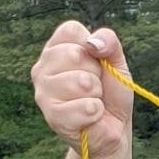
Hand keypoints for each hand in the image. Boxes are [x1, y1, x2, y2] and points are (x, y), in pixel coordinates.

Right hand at [31, 22, 133, 158]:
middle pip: (75, 54)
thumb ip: (109, 41)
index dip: (92, 47)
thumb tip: (92, 44)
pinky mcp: (52, 116)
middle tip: (94, 86)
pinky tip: (90, 117)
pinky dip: (96, 112)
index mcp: (55, 48)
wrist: (113, 127)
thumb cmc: (111, 92)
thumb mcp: (116, 61)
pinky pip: (84, 107)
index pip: (71, 30)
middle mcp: (43, 67)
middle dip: (95, 73)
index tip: (95, 62)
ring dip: (96, 94)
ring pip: (80, 82)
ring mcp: (43, 92)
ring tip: (92, 101)